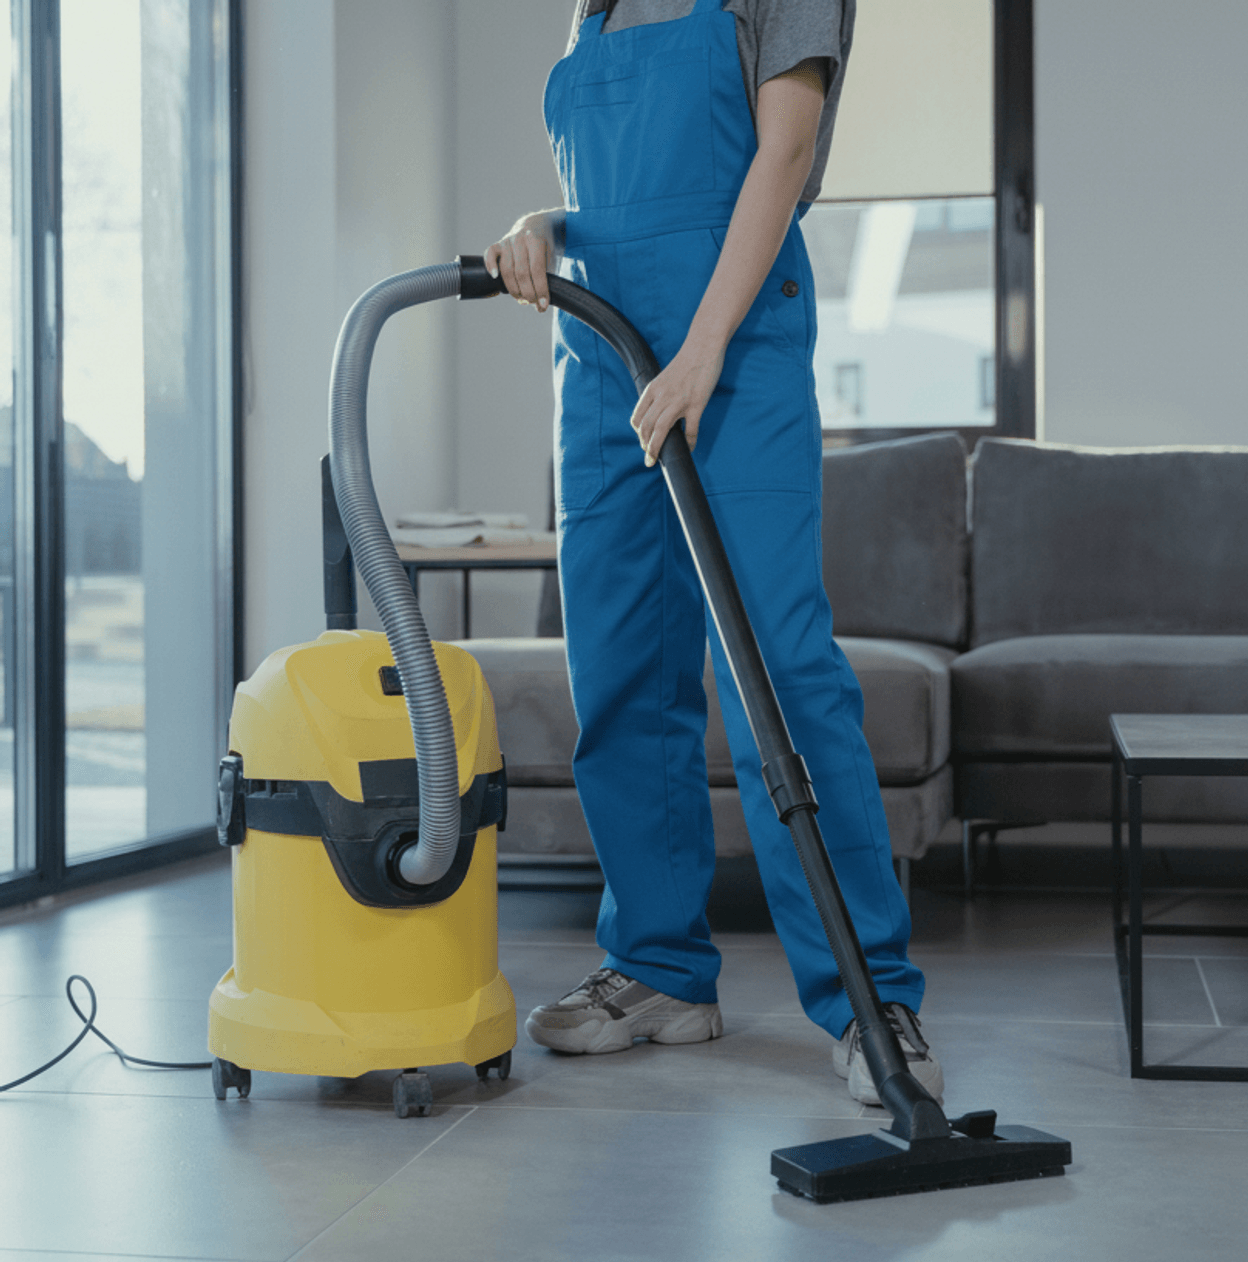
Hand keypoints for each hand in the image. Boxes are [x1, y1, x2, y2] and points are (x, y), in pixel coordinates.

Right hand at [484, 212, 558, 311]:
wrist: (535, 226)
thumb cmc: (545, 249)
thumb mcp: (551, 259)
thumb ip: (547, 278)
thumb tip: (541, 306)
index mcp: (536, 241)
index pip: (537, 270)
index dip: (540, 290)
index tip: (543, 305)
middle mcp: (520, 239)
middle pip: (521, 272)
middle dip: (527, 292)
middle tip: (531, 302)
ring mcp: (507, 241)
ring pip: (506, 269)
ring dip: (513, 289)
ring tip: (521, 299)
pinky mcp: (497, 244)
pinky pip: (490, 254)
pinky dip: (490, 265)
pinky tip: (495, 277)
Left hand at [631, 335, 724, 466]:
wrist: (703, 345)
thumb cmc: (687, 361)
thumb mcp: (665, 377)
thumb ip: (660, 394)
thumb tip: (660, 412)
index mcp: (652, 389)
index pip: (637, 417)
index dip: (638, 433)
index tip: (644, 442)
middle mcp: (662, 396)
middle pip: (646, 427)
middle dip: (645, 446)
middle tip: (649, 458)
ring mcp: (679, 400)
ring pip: (661, 430)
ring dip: (656, 448)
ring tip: (657, 459)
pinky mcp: (696, 403)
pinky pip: (690, 430)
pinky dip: (689, 443)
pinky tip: (690, 448)